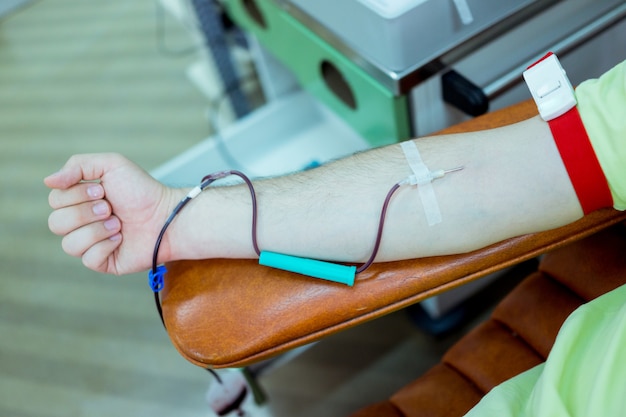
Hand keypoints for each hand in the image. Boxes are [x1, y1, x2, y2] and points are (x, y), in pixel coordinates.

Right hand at [45, 153, 181, 274]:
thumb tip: (48, 181)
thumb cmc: (142, 190)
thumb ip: (77, 165)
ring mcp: (92, 244)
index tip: (103, 190)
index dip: (76, 195)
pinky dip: (105, 246)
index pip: (54, 200)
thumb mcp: (111, 164)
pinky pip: (88, 259)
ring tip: (118, 224)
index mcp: (79, 201)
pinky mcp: (104, 262)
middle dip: (85, 213)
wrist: (165, 215)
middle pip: (55, 223)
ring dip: (96, 230)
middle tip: (110, 208)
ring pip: (68, 244)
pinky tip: (121, 239)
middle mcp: (82, 223)